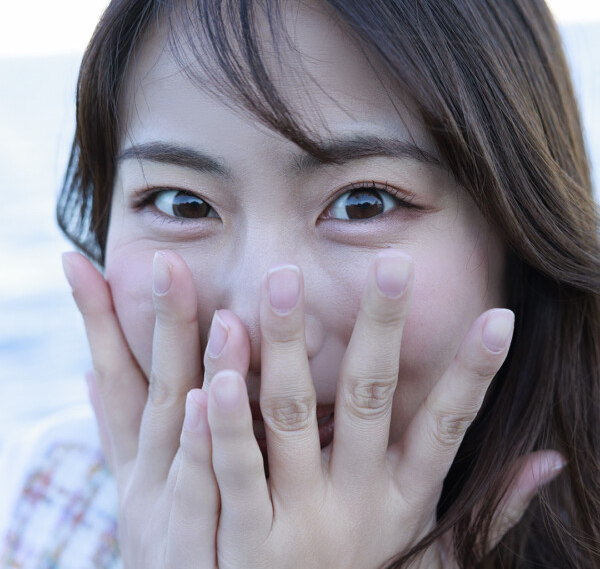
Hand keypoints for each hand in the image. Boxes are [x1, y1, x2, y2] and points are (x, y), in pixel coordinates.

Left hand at [63, 249, 564, 567]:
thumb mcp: (431, 555)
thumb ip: (487, 512)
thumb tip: (550, 462)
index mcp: (402, 500)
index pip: (448, 428)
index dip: (475, 375)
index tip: (500, 319)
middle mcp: (355, 502)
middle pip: (370, 399)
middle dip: (381, 330)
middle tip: (391, 266)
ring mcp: (297, 519)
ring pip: (290, 417)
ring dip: (286, 348)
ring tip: (283, 283)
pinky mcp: (243, 542)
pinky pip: (233, 471)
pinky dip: (225, 422)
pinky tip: (216, 374)